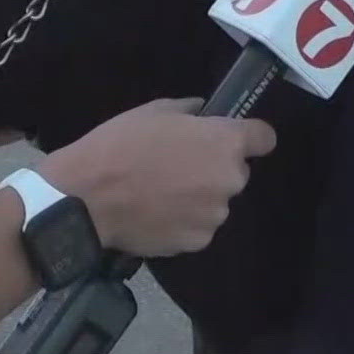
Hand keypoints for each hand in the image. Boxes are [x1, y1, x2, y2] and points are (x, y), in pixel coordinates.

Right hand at [37, 98, 275, 257]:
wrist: (88, 199)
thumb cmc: (120, 145)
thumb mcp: (153, 111)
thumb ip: (188, 111)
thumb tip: (202, 112)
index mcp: (224, 143)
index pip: (265, 138)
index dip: (251, 137)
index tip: (233, 138)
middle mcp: (229, 180)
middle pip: (235, 172)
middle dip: (213, 168)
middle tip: (178, 165)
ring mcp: (215, 215)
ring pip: (215, 202)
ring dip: (198, 197)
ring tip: (160, 193)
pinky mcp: (197, 242)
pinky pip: (198, 227)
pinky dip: (183, 221)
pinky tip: (155, 214)